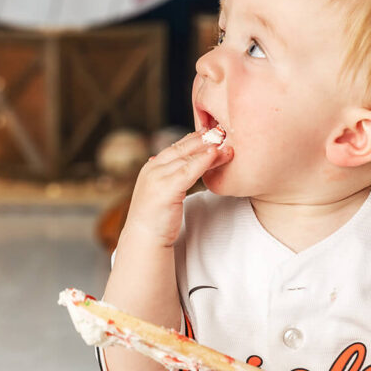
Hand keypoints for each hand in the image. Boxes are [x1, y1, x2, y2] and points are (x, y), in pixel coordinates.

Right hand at [122, 131, 232, 247]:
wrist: (144, 238)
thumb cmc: (157, 218)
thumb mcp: (163, 191)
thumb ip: (172, 177)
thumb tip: (187, 165)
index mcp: (152, 167)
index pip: (176, 147)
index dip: (195, 138)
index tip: (212, 132)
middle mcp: (153, 169)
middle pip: (182, 148)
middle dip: (203, 139)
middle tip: (223, 132)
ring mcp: (157, 178)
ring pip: (187, 158)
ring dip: (208, 149)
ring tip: (226, 144)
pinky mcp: (165, 189)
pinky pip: (188, 171)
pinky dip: (203, 161)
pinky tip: (215, 155)